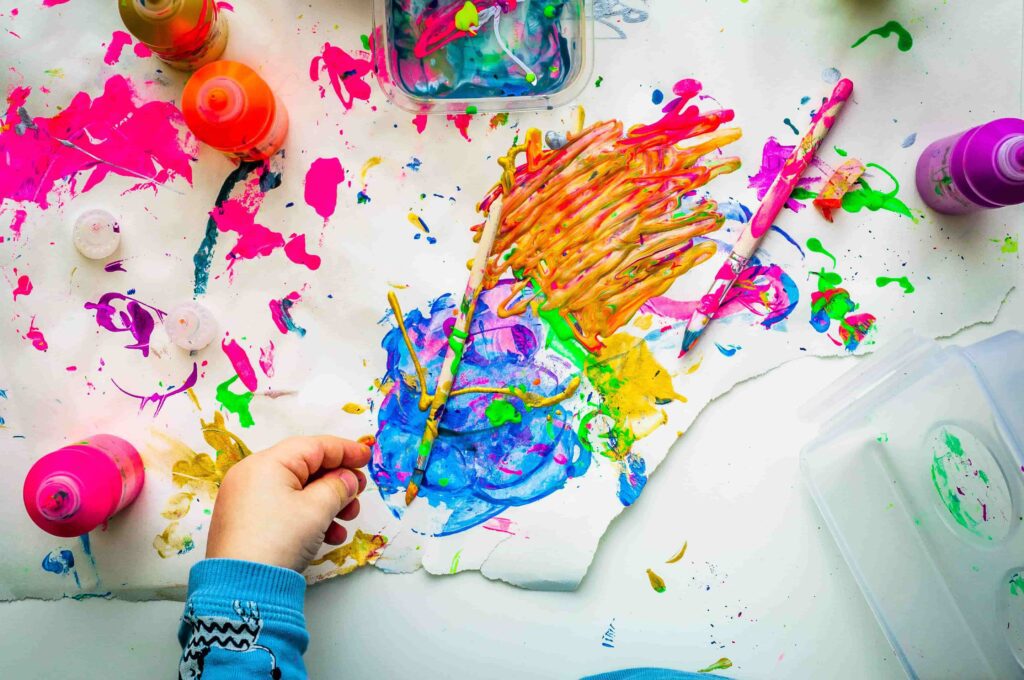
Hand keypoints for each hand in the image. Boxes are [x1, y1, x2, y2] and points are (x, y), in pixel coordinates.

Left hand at [206, 436, 370, 571]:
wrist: (241, 589)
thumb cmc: (278, 541)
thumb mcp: (317, 510)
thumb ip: (338, 486)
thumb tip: (348, 479)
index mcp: (266, 463)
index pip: (313, 446)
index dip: (344, 450)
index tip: (366, 457)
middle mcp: (252, 476)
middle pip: (305, 468)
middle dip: (337, 482)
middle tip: (358, 494)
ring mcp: (247, 500)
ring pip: (297, 491)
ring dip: (327, 503)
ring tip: (346, 520)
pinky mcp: (247, 522)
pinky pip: (284, 508)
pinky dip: (308, 516)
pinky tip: (328, 535)